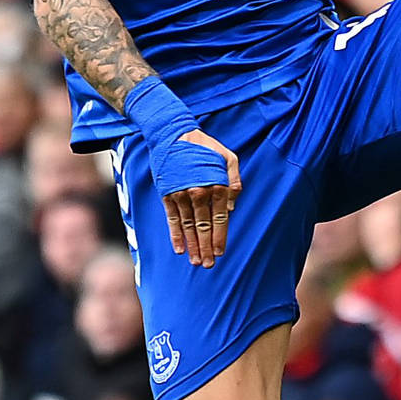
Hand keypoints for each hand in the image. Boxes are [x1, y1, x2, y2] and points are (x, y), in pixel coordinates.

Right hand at [159, 130, 241, 266]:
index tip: (220, 253)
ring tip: (195, 261)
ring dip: (192, 245)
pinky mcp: (167, 194)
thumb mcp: (228, 157)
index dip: (220, 237)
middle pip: (204, 227)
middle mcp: (199, 192)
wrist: (174, 134)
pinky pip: (172, 219)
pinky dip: (175, 235)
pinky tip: (179, 248)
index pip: (220, 219)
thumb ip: (233, 180)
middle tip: (207, 265)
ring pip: (188, 226)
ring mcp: (181, 194)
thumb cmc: (204, 147)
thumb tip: (231, 207)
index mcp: (216, 185)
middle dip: (206, 248)